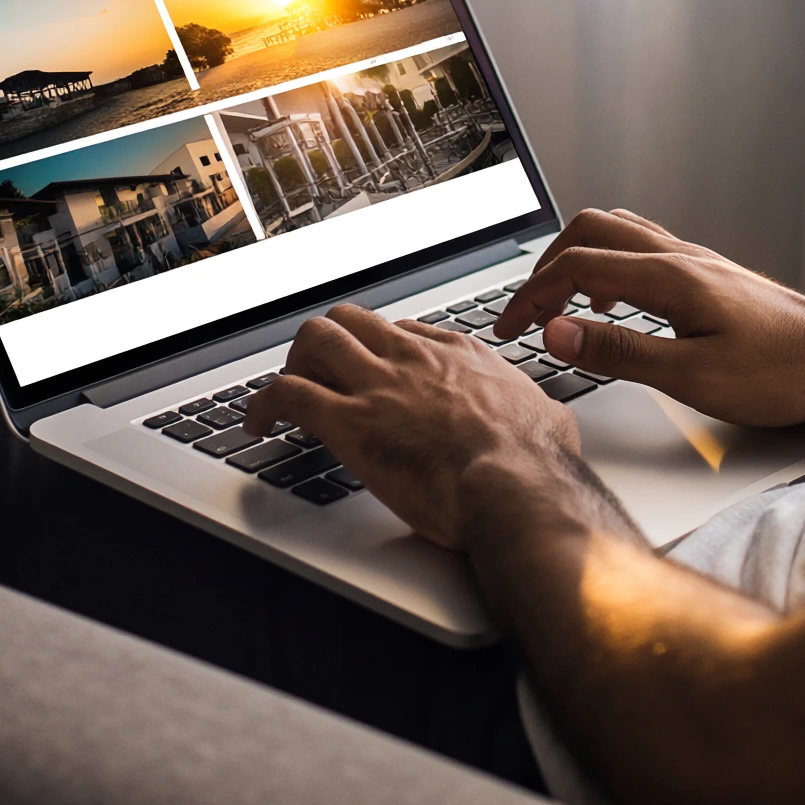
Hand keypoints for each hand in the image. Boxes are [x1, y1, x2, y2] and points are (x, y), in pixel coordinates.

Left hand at [242, 304, 589, 549]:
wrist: (517, 485)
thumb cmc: (536, 461)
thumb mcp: (547, 418)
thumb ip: (535, 412)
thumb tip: (548, 422)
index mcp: (458, 355)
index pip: (404, 331)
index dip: (380, 349)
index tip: (373, 369)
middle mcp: (412, 359)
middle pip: (351, 319)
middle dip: (328, 342)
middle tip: (319, 374)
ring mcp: (377, 385)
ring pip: (313, 339)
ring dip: (293, 361)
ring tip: (285, 390)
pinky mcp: (348, 422)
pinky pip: (287, 394)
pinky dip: (262, 404)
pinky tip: (257, 423)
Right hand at [492, 209, 804, 427]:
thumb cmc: (781, 374)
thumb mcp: (691, 377)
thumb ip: (618, 351)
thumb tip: (557, 332)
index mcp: (669, 277)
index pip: (575, 265)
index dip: (531, 295)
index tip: (509, 328)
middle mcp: (680, 257)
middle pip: (589, 231)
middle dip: (544, 267)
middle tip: (525, 313)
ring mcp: (697, 262)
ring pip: (617, 233)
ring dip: (577, 260)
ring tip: (560, 305)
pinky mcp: (709, 276)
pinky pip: (643, 249)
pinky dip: (609, 266)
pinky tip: (615, 301)